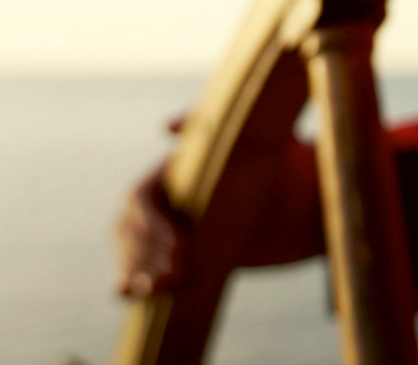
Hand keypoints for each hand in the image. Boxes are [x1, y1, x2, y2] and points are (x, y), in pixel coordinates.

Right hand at [114, 118, 323, 298]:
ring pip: (131, 256)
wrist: (287, 203)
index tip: (182, 244)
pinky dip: (130, 285)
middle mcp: (155, 206)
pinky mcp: (168, 259)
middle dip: (149, 255)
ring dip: (142, 273)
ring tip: (165, 287)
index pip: (139, 200)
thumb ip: (205, 125)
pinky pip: (136, 273)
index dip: (154, 225)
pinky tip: (130, 293)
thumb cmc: (265, 163)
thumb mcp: (246, 138)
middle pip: (130, 233)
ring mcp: (159, 235)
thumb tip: (165, 125)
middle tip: (179, 271)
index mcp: (163, 176)